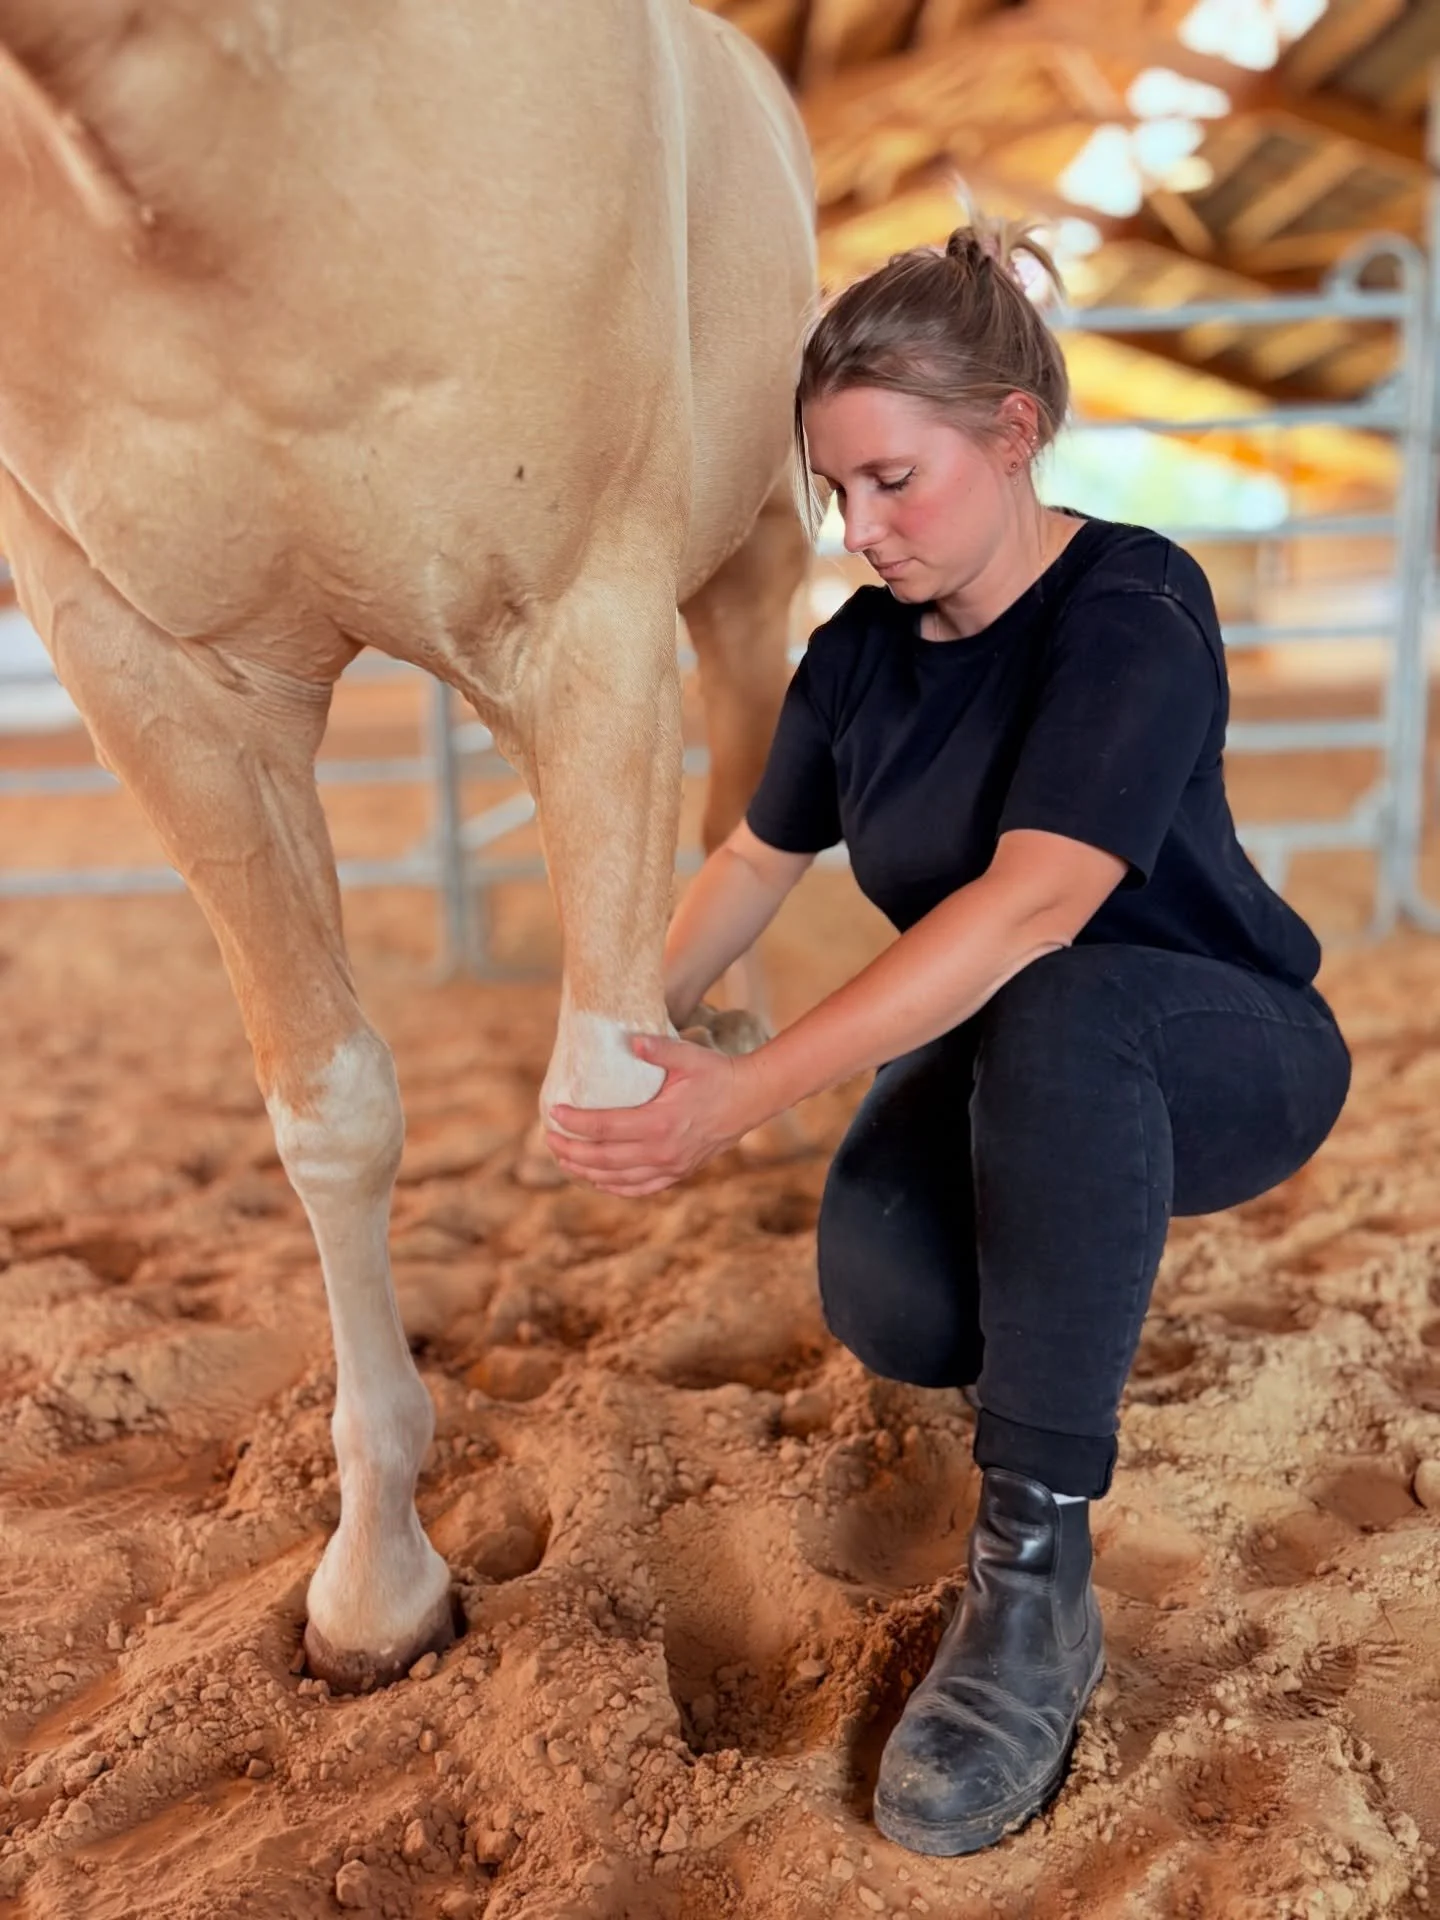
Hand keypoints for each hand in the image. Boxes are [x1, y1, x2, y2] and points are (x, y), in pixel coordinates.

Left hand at [544, 1031, 768, 1195]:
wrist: (751, 1099)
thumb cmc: (717, 1074)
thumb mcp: (688, 1056)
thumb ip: (658, 1048)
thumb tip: (632, 1041)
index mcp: (660, 1122)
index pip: (605, 1128)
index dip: (576, 1123)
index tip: (555, 1113)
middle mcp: (662, 1151)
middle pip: (604, 1159)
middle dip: (572, 1151)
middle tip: (550, 1139)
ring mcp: (671, 1166)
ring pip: (618, 1179)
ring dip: (588, 1172)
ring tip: (566, 1160)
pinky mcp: (679, 1172)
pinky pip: (640, 1188)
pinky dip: (615, 1187)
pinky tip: (599, 1180)